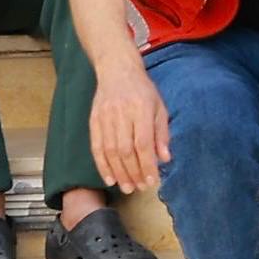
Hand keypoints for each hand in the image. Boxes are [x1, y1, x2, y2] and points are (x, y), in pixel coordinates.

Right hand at [90, 66, 170, 192]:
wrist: (117, 70)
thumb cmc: (142, 90)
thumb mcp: (159, 107)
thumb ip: (162, 133)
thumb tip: (165, 159)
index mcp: (142, 108)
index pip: (144, 143)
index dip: (147, 164)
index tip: (152, 181)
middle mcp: (122, 113)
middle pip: (126, 150)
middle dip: (133, 173)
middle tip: (139, 188)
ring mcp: (105, 117)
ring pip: (110, 151)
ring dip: (118, 173)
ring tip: (127, 187)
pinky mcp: (93, 120)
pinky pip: (96, 147)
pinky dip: (102, 166)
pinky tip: (109, 178)